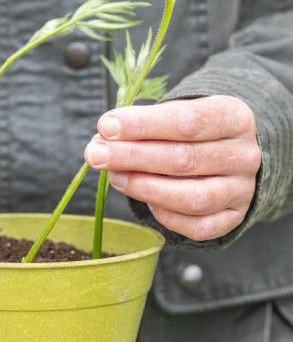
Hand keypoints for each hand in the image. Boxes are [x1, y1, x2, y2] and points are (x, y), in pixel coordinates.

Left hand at [85, 95, 260, 241]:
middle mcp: (244, 155)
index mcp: (234, 117)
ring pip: (192, 197)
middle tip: (96, 154)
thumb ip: (142, 126)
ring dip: (145, 188)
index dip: (143, 125)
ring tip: (115, 177)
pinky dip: (165, 215)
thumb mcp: (176, 115)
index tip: (107, 126)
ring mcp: (242, 190)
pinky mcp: (233, 218)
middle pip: (185, 159)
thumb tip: (101, 142)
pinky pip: (197, 226)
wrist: (231, 155)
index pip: (188, 120)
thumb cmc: (194, 131)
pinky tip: (144, 198)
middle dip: (133, 156)